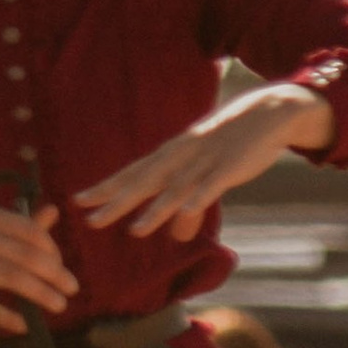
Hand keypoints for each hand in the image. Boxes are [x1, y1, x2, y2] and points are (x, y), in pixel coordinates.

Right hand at [0, 202, 77, 319]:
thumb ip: (22, 224)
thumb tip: (54, 212)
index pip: (27, 230)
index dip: (51, 248)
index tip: (60, 265)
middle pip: (22, 255)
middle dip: (53, 272)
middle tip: (72, 287)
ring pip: (8, 278)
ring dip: (39, 293)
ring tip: (59, 304)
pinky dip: (8, 317)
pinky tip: (26, 324)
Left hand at [74, 82, 335, 240]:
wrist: (269, 112)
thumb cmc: (232, 144)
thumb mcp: (205, 173)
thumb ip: (189, 204)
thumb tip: (176, 234)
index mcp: (172, 155)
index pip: (132, 172)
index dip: (106, 187)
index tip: (77, 201)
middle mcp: (181, 157)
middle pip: (144, 181)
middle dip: (117, 201)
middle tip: (89, 218)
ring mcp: (205, 162)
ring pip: (176, 189)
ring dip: (156, 210)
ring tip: (135, 230)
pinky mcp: (229, 167)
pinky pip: (211, 186)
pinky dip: (198, 199)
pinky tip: (185, 214)